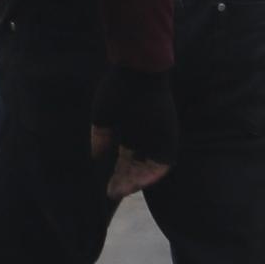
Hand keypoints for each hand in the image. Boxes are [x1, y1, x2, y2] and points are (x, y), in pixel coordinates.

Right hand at [89, 65, 175, 197]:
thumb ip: (101, 138)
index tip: (107, 186)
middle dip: (125, 181)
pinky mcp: (168, 136)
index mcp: (132, 132)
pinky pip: (164, 162)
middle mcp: (146, 138)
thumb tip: (96, 157)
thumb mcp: (103, 118)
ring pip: (151, 167)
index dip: (117, 174)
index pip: (127, 160)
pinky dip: (153, 174)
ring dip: (138, 181)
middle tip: (113, 192)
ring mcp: (158, 138)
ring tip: (123, 191)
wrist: (137, 71)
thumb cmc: (117, 89)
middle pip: (138, 166)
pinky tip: (139, 184)